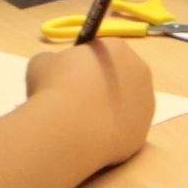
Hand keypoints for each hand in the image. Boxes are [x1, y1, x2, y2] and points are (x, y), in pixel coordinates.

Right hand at [24, 31, 159, 169]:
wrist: (67, 129)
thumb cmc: (53, 88)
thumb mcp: (42, 63)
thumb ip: (54, 61)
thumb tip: (55, 70)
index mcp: (117, 49)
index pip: (102, 52)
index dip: (83, 65)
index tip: (67, 78)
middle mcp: (139, 72)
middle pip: (119, 77)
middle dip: (100, 86)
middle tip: (74, 101)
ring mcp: (145, 104)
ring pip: (125, 104)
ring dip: (108, 110)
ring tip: (81, 123)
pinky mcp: (142, 132)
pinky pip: (124, 129)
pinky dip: (109, 133)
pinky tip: (90, 138)